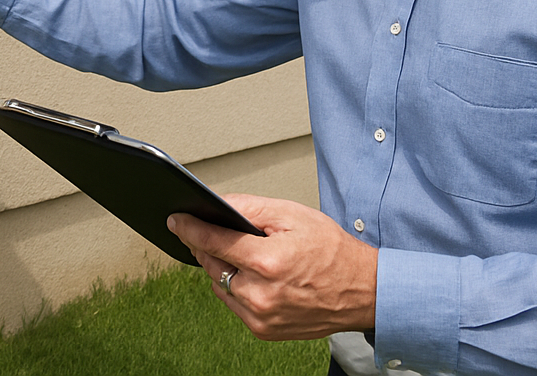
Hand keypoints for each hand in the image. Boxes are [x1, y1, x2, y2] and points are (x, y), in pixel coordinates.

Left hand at [168, 194, 376, 340]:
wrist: (361, 291)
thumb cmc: (331, 251)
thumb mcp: (293, 215)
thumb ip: (250, 208)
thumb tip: (217, 204)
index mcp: (268, 262)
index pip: (213, 241)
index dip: (190, 227)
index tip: (175, 220)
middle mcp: (260, 294)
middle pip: (212, 263)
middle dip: (209, 245)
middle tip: (215, 232)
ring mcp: (260, 317)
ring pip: (219, 283)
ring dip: (223, 267)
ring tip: (247, 255)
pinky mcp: (263, 331)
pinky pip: (233, 303)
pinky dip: (236, 287)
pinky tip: (256, 276)